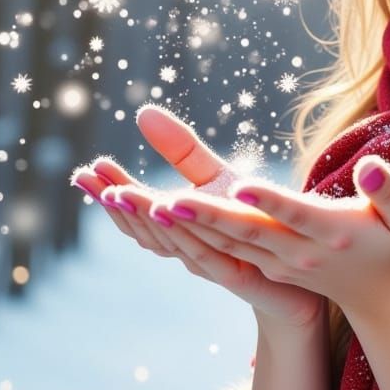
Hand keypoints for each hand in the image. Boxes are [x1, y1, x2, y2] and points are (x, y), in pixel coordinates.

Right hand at [70, 106, 326, 330]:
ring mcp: (214, 265)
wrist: (305, 278)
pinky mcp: (242, 273)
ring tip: (121, 192)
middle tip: (89, 176)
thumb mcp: (219, 179)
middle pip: (146, 228)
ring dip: (145, 215)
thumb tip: (143, 110)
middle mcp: (190, 250)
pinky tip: (173, 204)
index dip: (111, 192)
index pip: (138, 212)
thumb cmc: (257, 222)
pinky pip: (210, 251)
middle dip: (117, 202)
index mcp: (181, 230)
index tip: (84, 170)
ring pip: (173, 240)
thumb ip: (181, 151)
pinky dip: (188, 229)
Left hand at [146, 156, 389, 324]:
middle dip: (204, 217)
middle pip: (245, 233)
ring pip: (224, 244)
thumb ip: (389, 191)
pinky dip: (188, 236)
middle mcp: (298, 253)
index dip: (267, 203)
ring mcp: (277, 263)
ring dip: (181, 227)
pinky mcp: (264, 265)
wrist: (381, 298)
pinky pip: (221, 250)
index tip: (238, 187)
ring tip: (142, 202)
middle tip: (163, 200)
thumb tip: (370, 167)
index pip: (294, 216)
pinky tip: (154, 215)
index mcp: (331, 234)